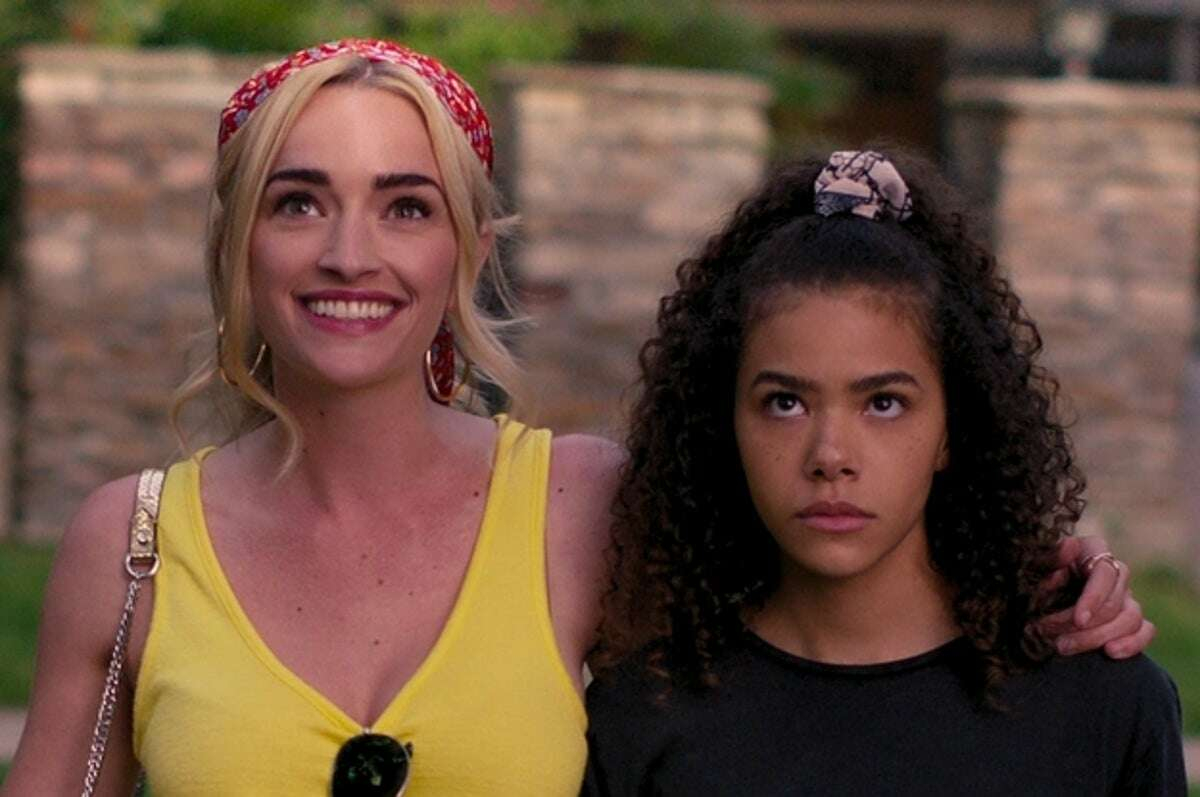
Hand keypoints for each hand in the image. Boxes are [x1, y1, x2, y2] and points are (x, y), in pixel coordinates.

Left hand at [1034, 536, 1155, 658]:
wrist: (1033, 591)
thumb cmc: (1034, 572)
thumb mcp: (1035, 564)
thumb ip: (1050, 558)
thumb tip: (1069, 547)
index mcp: (1092, 550)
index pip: (1104, 574)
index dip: (1094, 599)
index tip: (1079, 620)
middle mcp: (1114, 570)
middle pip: (1115, 602)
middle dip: (1087, 627)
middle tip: (1057, 641)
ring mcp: (1125, 595)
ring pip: (1130, 618)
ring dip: (1100, 638)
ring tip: (1067, 648)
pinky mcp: (1130, 617)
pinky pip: (1145, 629)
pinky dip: (1133, 643)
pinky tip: (1111, 653)